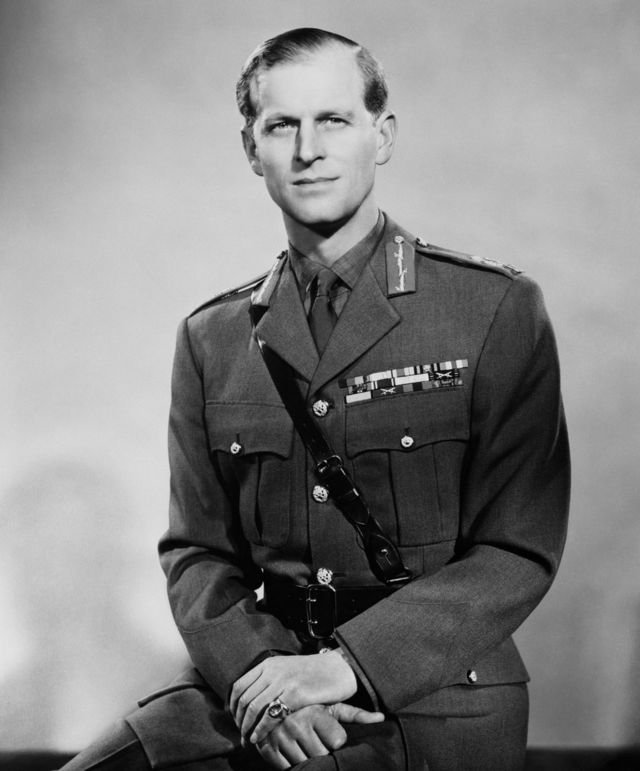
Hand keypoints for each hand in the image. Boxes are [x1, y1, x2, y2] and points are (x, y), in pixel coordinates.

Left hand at [229, 652, 357, 742]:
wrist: (340, 668)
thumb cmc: (315, 672)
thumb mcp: (287, 669)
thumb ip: (270, 679)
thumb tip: (253, 697)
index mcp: (268, 664)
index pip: (239, 686)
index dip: (232, 706)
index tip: (235, 719)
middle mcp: (272, 671)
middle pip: (243, 699)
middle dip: (238, 721)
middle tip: (240, 735)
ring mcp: (283, 681)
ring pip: (253, 708)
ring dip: (247, 728)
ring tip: (247, 740)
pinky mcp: (295, 694)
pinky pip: (270, 716)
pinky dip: (260, 730)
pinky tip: (258, 738)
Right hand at [256, 702, 384, 769]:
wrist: (273, 700)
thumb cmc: (311, 705)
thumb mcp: (332, 706)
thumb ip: (356, 714)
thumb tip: (382, 718)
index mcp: (315, 712)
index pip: (338, 741)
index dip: (336, 740)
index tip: (330, 732)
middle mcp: (297, 724)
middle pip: (322, 755)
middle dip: (322, 750)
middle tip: (316, 738)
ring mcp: (281, 737)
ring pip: (305, 763)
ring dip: (306, 757)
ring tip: (304, 742)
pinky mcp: (267, 747)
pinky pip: (286, 768)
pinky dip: (291, 763)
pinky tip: (293, 750)